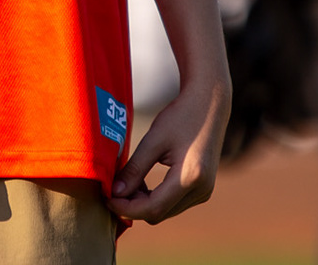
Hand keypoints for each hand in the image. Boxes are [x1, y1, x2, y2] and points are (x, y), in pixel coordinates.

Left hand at [107, 79, 228, 223]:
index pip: (153, 208)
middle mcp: (201, 190)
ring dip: (143, 203)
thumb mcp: (154, 140)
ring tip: (127, 182)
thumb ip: (135, 169)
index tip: (107, 199)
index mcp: (190, 177)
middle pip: (159, 213)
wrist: (210, 104)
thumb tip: (115, 193)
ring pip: (166, 211)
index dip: (127, 208)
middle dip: (133, 206)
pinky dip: (156, 198)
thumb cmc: (181, 116)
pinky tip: (143, 182)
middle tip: (113, 189)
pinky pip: (174, 204)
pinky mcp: (203, 189)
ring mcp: (204, 192)